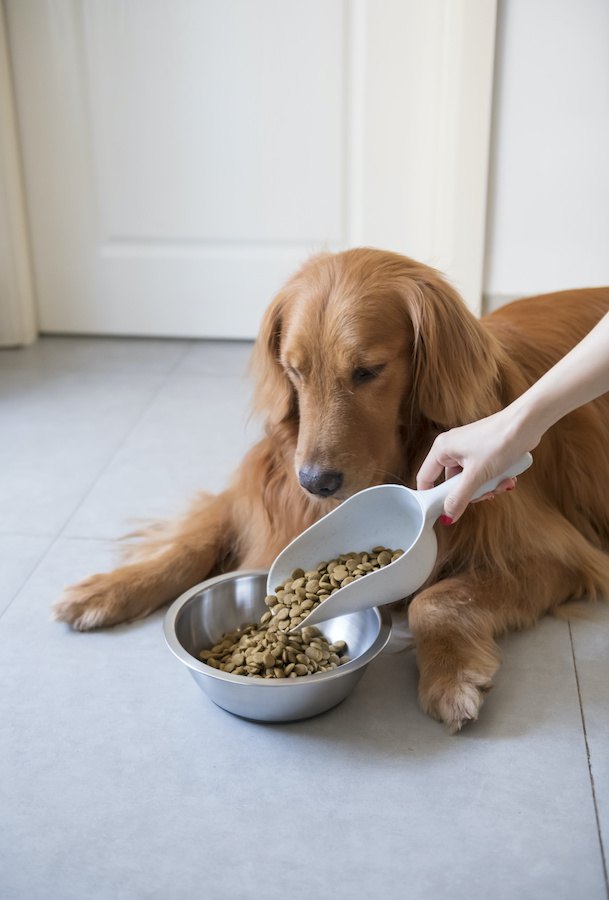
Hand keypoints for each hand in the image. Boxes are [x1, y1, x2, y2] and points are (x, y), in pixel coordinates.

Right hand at [416, 411, 530, 521]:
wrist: (527, 423)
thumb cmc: (500, 441)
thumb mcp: (476, 475)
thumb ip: (459, 498)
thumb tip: (447, 517)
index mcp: (442, 449)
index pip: (425, 478)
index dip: (431, 497)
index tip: (442, 512)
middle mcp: (452, 448)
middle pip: (452, 484)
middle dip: (471, 493)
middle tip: (485, 494)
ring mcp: (468, 450)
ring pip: (470, 481)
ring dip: (487, 487)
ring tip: (502, 483)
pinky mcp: (484, 452)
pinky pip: (482, 473)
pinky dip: (494, 479)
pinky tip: (508, 478)